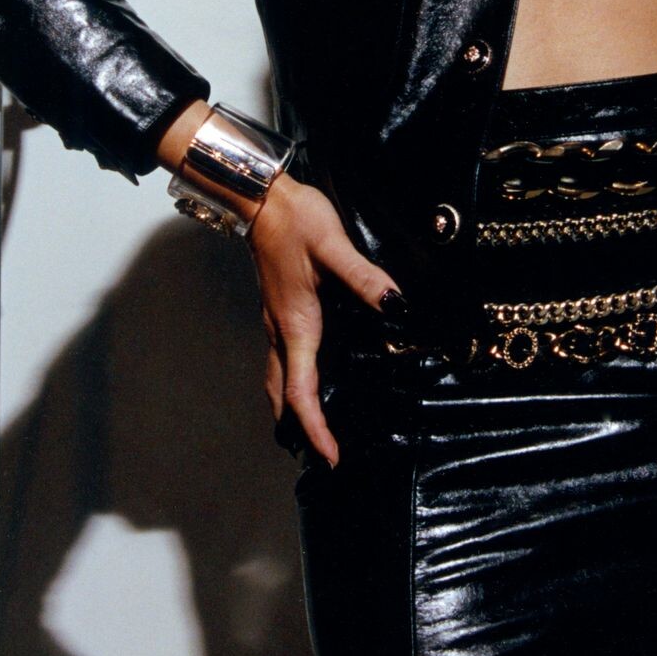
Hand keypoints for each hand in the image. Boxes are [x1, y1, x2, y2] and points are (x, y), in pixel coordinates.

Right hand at [244, 170, 406, 466]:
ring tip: (312, 430)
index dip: (314, 426)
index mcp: (296, 324)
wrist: (261, 200)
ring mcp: (276, 321)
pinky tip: (310, 377)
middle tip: (322, 455)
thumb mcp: (333, 245)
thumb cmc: (295, 221)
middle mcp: (281, 330)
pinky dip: (293, 382)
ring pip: (278, 379)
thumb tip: (395, 306)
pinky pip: (282, 359)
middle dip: (299, 428)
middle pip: (283, 394)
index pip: (301, 389)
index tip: (330, 455)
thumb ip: (364, 277)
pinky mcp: (279, 310)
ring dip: (292, 407)